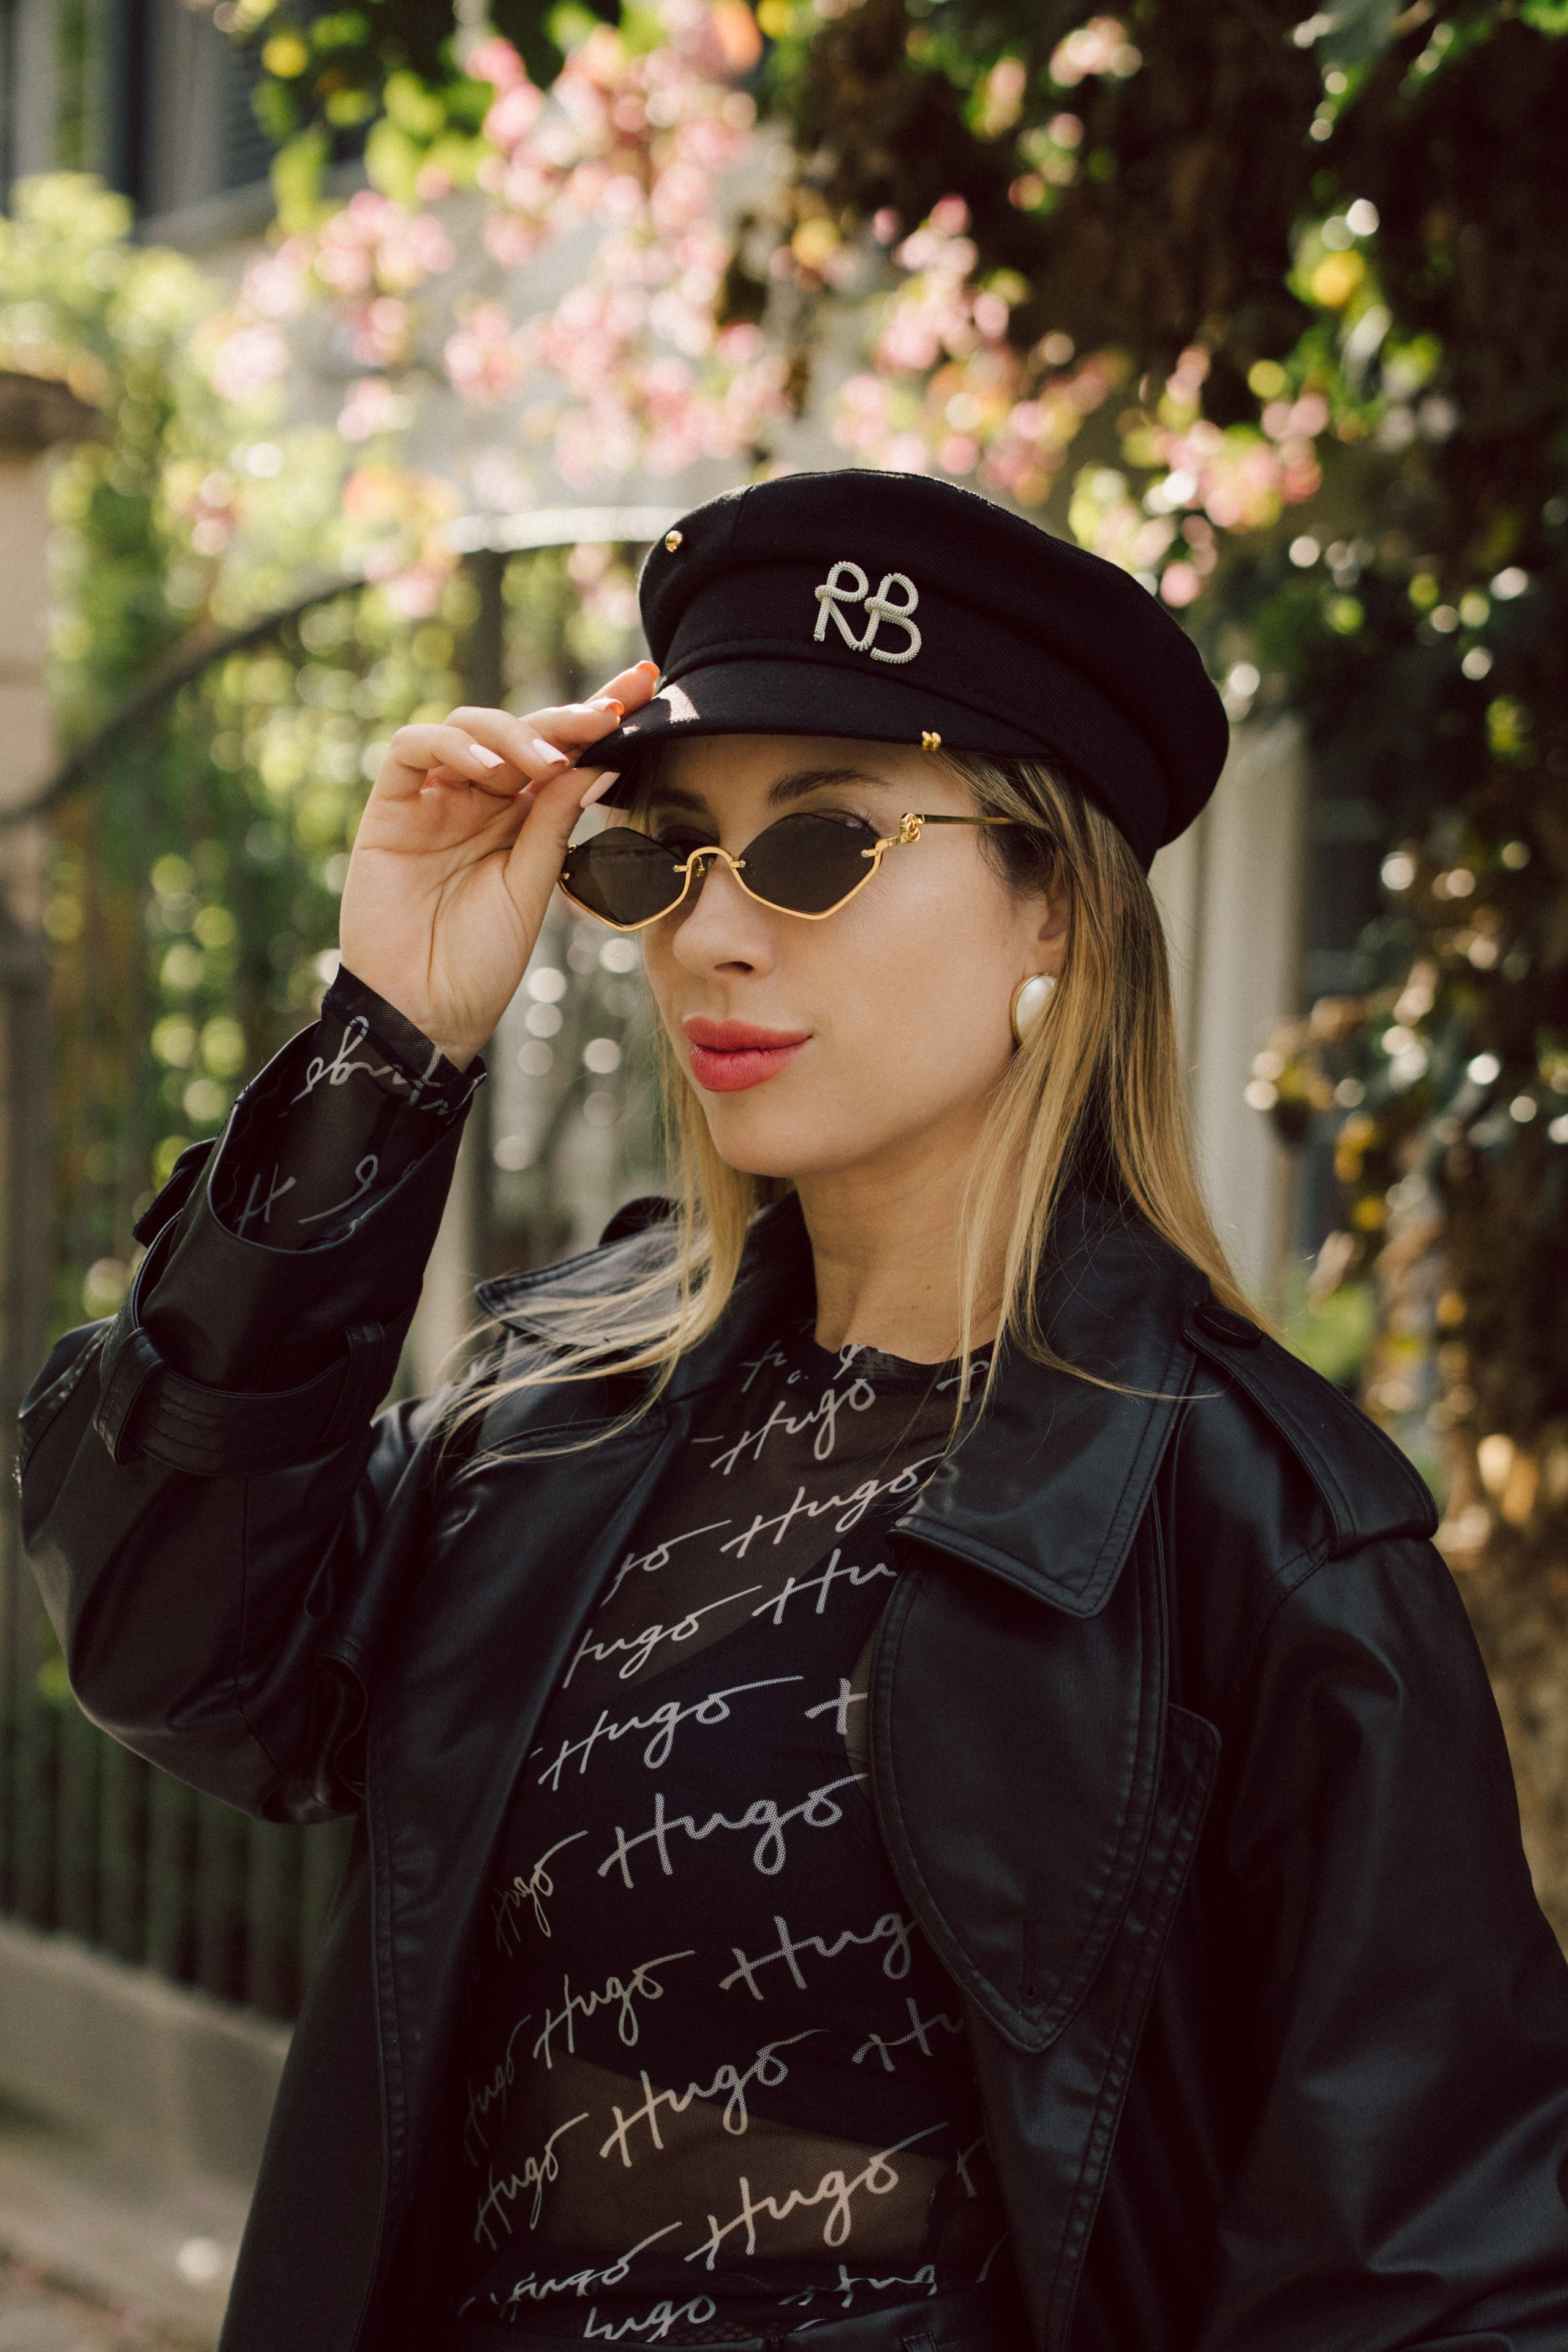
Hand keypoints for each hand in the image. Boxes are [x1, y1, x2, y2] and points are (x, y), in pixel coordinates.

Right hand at [338, 661, 656, 1067]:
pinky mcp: (391, 807)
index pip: (563, 754)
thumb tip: (599, 761)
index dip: (597, 717)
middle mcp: (479, 800)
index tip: (644, 686)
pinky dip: (453, 746)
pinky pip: (415, 749)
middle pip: (522, 731)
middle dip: (568, 714)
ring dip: (514, 735)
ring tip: (544, 766)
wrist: (423, 1012)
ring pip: (470, 727)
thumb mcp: (531, 885)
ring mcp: (434, 799)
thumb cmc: (480, 960)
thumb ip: (555, 821)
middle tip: (607, 715)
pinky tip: (489, 770)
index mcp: (522, 818)